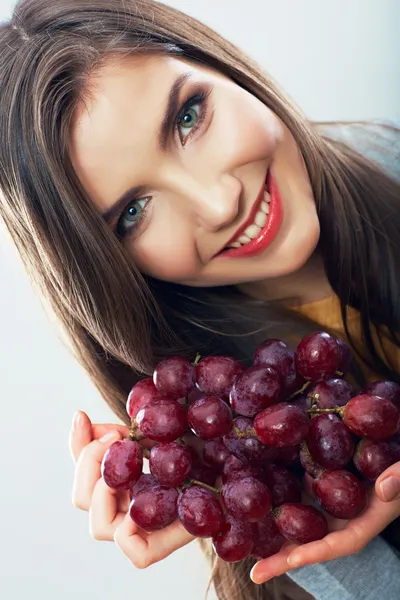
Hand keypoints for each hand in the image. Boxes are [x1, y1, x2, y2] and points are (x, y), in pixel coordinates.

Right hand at [68, 410, 194, 567]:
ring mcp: (137, 532)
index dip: (77, 446)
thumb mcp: (152, 435)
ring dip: (107, 487)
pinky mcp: (156, 549)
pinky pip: (133, 550)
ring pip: (98, 526)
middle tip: (116, 436)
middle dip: (91, 460)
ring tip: (129, 456)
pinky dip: (131, 529)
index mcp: (118, 485)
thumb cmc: (193, 453)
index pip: (82, 471)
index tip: (84, 416)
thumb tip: (80, 417)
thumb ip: (118, 433)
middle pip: (82, 497)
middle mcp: (122, 510)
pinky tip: (146, 498)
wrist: (231, 467)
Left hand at [250, 465, 399, 583]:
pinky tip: (256, 499)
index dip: (319, 552)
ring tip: (246, 540)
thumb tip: (382, 488)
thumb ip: (399, 480)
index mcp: (368, 516)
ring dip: (276, 529)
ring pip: (303, 518)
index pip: (344, 542)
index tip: (294, 560)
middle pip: (314, 539)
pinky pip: (301, 490)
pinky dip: (280, 496)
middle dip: (286, 557)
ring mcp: (333, 498)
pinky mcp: (323, 477)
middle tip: (256, 572)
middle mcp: (347, 513)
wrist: (395, 444)